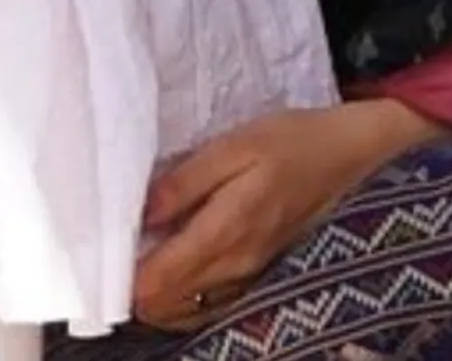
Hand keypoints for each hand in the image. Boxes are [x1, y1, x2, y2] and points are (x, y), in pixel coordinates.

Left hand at [131, 101, 443, 330]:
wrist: (352, 156)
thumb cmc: (293, 141)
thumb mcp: (235, 144)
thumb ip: (184, 181)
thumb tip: (140, 214)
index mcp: (225, 232)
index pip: (155, 282)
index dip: (119, 276)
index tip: (99, 250)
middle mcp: (234, 266)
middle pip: (161, 304)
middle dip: (130, 284)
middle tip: (114, 246)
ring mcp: (247, 277)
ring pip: (180, 309)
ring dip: (152, 292)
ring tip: (138, 254)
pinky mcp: (256, 276)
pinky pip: (204, 305)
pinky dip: (178, 295)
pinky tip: (169, 266)